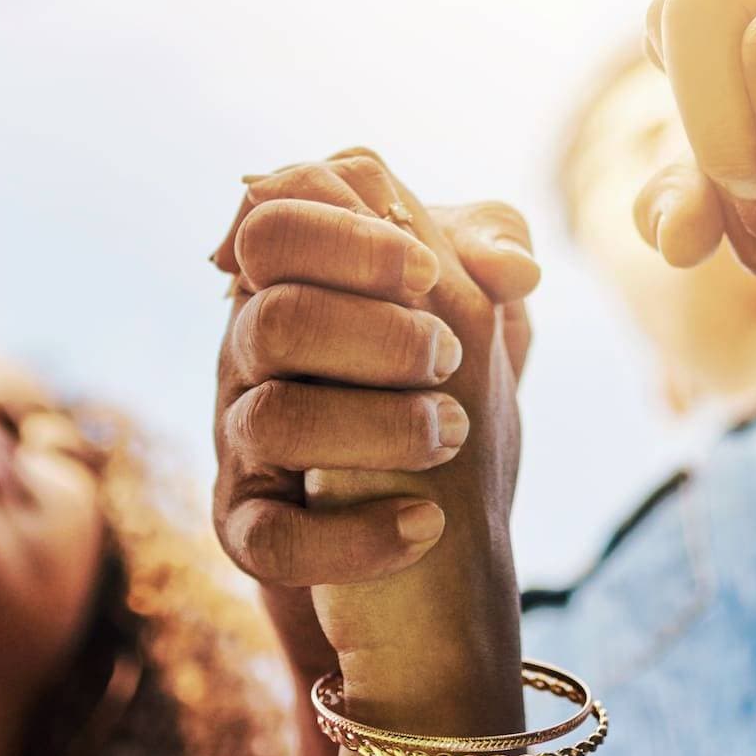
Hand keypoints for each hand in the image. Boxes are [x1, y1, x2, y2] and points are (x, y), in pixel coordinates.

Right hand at [210, 152, 539, 716]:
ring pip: (272, 420)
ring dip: (378, 427)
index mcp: (292, 280)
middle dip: (377, 333)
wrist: (425, 524)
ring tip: (451, 435)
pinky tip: (425, 525)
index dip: (349, 235)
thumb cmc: (431, 383)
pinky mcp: (245, 529)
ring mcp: (240, 441)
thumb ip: (489, 250)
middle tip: (451, 358)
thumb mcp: (469, 301)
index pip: (273, 217)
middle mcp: (249, 353)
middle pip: (273, 314)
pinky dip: (353, 537)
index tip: (427, 271)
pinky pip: (270, 538)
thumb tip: (515, 267)